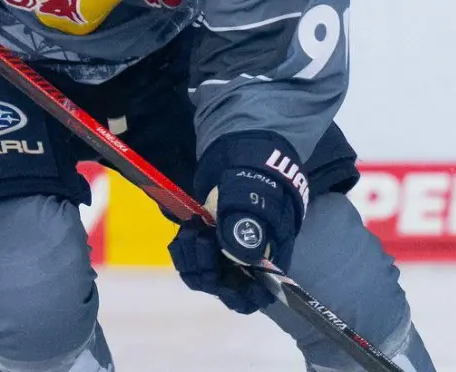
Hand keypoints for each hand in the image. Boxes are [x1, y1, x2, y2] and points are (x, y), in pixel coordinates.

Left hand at [168, 132, 308, 313]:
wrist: (241, 159)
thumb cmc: (257, 180)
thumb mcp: (254, 199)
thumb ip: (248, 226)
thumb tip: (240, 255)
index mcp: (270, 257)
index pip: (257, 294)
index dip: (236, 295)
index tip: (217, 279)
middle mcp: (248, 261)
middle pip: (226, 287)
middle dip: (206, 271)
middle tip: (198, 242)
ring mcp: (227, 253)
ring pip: (206, 274)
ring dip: (192, 260)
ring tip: (189, 234)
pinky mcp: (209, 243)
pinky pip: (193, 259)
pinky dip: (185, 250)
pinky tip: (185, 232)